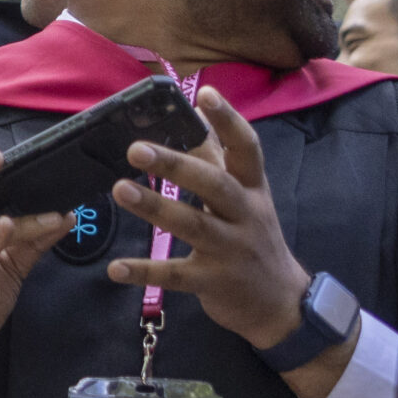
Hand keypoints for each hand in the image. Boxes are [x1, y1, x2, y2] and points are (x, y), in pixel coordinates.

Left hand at [107, 88, 313, 351]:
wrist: (281, 304)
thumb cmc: (253, 238)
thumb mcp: (247, 199)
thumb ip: (219, 161)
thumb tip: (194, 114)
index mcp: (252, 190)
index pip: (246, 149)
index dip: (228, 120)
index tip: (204, 93)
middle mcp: (245, 215)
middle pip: (214, 184)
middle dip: (176, 164)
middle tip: (136, 148)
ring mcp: (231, 250)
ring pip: (193, 225)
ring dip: (155, 207)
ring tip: (119, 189)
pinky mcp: (214, 282)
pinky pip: (176, 276)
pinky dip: (144, 271)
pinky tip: (115, 268)